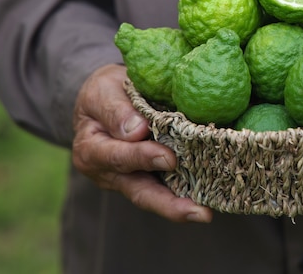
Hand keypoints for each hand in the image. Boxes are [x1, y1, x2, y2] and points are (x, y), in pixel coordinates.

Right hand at [71, 64, 212, 222]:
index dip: (142, 158)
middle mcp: (109, 173)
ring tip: (206, 213)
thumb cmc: (105, 92)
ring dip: (181, 207)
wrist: (108, 98)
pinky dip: (187, 194)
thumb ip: (116, 109)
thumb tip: (137, 131)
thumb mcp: (103, 90)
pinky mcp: (150, 179)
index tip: (168, 158)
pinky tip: (210, 197)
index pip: (117, 157)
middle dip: (169, 204)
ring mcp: (130, 180)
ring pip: (156, 197)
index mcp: (92, 150)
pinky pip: (168, 188)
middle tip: (198, 211)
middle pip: (139, 192)